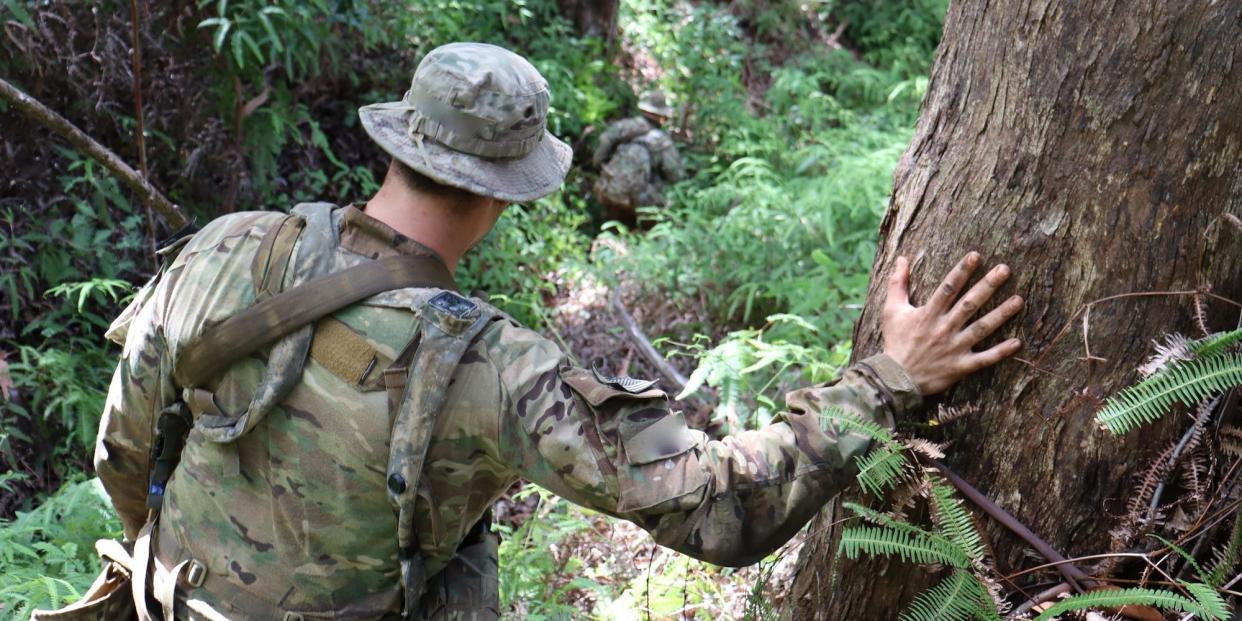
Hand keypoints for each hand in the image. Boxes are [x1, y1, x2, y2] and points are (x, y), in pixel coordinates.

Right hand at [881, 252, 1023, 395]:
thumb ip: (897, 284)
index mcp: (928, 314)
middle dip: (988, 285)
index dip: (962, 271)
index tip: (976, 256)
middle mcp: (944, 328)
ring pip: (981, 328)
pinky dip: (1000, 352)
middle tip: (1005, 269)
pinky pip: (984, 359)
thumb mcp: (892, 311)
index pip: (948, 288)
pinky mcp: (960, 366)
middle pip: (969, 304)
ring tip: (1019, 300)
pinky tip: (1017, 343)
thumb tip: (901, 259)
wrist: (896, 379)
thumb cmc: (895, 341)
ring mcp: (954, 347)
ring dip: (1001, 314)